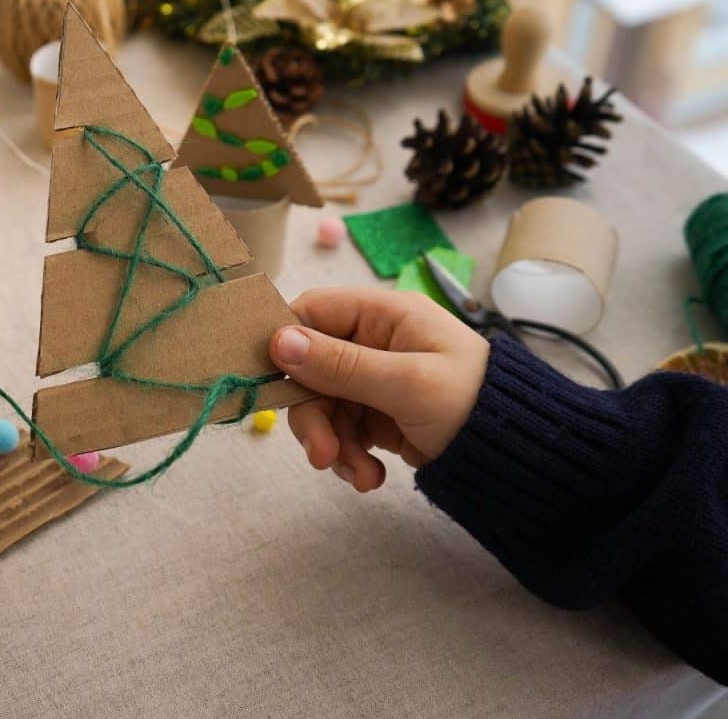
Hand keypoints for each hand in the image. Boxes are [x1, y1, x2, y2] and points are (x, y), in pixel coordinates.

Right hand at [269, 288, 488, 492]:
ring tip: (362, 476)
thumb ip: (340, 365)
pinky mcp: (379, 415)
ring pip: (324, 407)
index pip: (313, 312)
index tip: (269, 381)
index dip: (285, 342)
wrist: (520, 455)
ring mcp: (376, 380)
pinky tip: (371, 477)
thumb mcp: (407, 383)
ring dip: (334, 445)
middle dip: (315, 416)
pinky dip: (350, 457)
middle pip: (311, 370)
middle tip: (323, 455)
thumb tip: (278, 341)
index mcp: (384, 316)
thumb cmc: (474, 403)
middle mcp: (375, 342)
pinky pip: (343, 431)